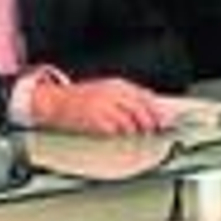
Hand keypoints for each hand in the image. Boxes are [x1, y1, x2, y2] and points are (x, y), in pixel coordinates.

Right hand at [30, 77, 170, 135]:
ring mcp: (104, 105)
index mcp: (117, 85)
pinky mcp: (95, 118)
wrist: (56, 101)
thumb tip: (148, 110)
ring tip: (133, 136)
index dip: (157, 111)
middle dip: (150, 123)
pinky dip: (118, 135)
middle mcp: (112, 93)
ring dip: (134, 131)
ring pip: (130, 122)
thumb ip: (126, 98)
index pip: (145, 96)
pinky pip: (115, 130)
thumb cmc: (80, 99)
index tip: (164, 121)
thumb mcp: (105, 91)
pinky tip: (116, 135)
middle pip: (141, 110)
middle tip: (152, 132)